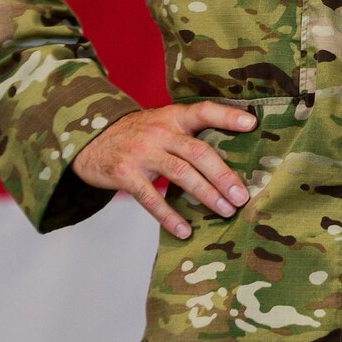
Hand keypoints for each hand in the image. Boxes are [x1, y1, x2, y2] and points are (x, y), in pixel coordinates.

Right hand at [72, 102, 256, 238]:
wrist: (89, 140)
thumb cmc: (136, 135)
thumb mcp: (161, 124)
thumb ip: (188, 134)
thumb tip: (230, 157)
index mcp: (172, 117)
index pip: (203, 111)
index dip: (227, 116)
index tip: (252, 123)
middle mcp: (159, 132)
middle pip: (197, 151)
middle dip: (223, 175)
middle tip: (242, 195)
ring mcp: (142, 153)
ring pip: (180, 174)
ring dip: (206, 194)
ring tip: (225, 210)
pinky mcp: (125, 174)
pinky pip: (151, 198)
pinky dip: (169, 216)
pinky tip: (185, 230)